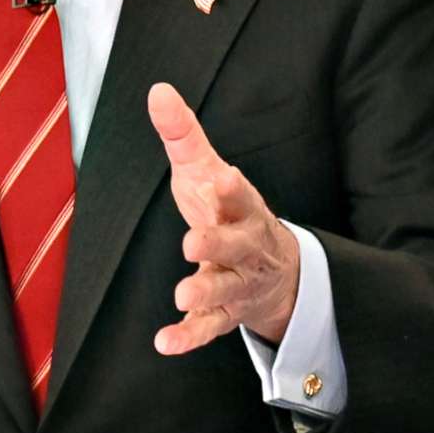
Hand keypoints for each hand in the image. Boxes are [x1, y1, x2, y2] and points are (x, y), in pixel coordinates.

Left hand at [147, 82, 299, 353]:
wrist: (276, 270)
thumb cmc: (227, 211)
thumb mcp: (205, 170)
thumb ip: (182, 134)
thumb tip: (157, 90)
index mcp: (240, 209)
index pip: (241, 196)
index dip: (231, 189)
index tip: (222, 177)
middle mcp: (244, 247)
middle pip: (235, 246)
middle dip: (217, 245)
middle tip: (193, 243)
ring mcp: (237, 282)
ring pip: (224, 290)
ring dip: (204, 294)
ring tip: (182, 296)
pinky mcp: (225, 312)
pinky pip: (209, 328)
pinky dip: (188, 336)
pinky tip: (165, 342)